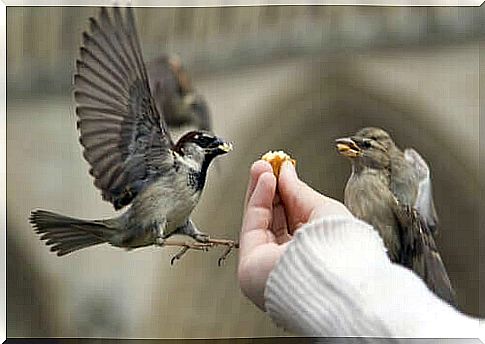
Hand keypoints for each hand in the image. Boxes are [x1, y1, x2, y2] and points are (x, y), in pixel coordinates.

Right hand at [238, 159, 352, 309]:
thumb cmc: (341, 251)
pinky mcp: (251, 266)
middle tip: (267, 164)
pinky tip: (264, 180)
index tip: (281, 169)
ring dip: (259, 190)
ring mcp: (268, 264)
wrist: (334, 277)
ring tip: (263, 167)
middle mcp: (287, 260)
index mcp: (308, 252)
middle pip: (272, 219)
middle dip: (268, 188)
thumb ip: (298, 190)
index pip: (291, 219)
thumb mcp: (323, 210)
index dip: (284, 192)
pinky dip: (256, 200)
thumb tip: (286, 171)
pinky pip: (251, 225)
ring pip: (259, 221)